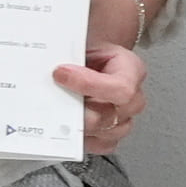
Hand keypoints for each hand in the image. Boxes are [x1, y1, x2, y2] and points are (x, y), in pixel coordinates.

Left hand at [58, 38, 143, 158]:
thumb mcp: (83, 41)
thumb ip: (71, 48)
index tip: (59, 74)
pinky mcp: (113, 133)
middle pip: (111, 116)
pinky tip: (70, 128)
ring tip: (59, 114)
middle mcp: (133, 96)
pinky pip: (103, 145)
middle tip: (54, 101)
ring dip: (81, 127)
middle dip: (78, 112)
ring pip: (108, 133)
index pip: (119, 87)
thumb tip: (52, 60)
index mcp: (131, 68)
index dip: (88, 84)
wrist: (92, 56)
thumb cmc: (89, 49)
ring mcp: (124, 118)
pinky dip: (86, 140)